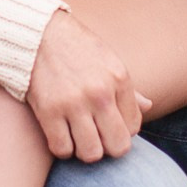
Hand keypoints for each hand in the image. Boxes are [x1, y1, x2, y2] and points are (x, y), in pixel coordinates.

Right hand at [26, 9, 150, 161]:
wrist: (38, 33)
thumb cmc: (77, 48)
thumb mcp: (108, 60)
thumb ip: (129, 89)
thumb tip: (148, 107)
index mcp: (119, 79)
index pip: (133, 127)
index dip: (121, 131)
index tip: (108, 124)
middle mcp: (100, 93)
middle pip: (117, 146)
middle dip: (108, 147)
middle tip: (97, 137)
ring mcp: (74, 103)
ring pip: (91, 153)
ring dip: (85, 150)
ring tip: (79, 137)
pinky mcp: (48, 111)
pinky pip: (62, 149)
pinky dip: (62, 148)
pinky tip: (61, 134)